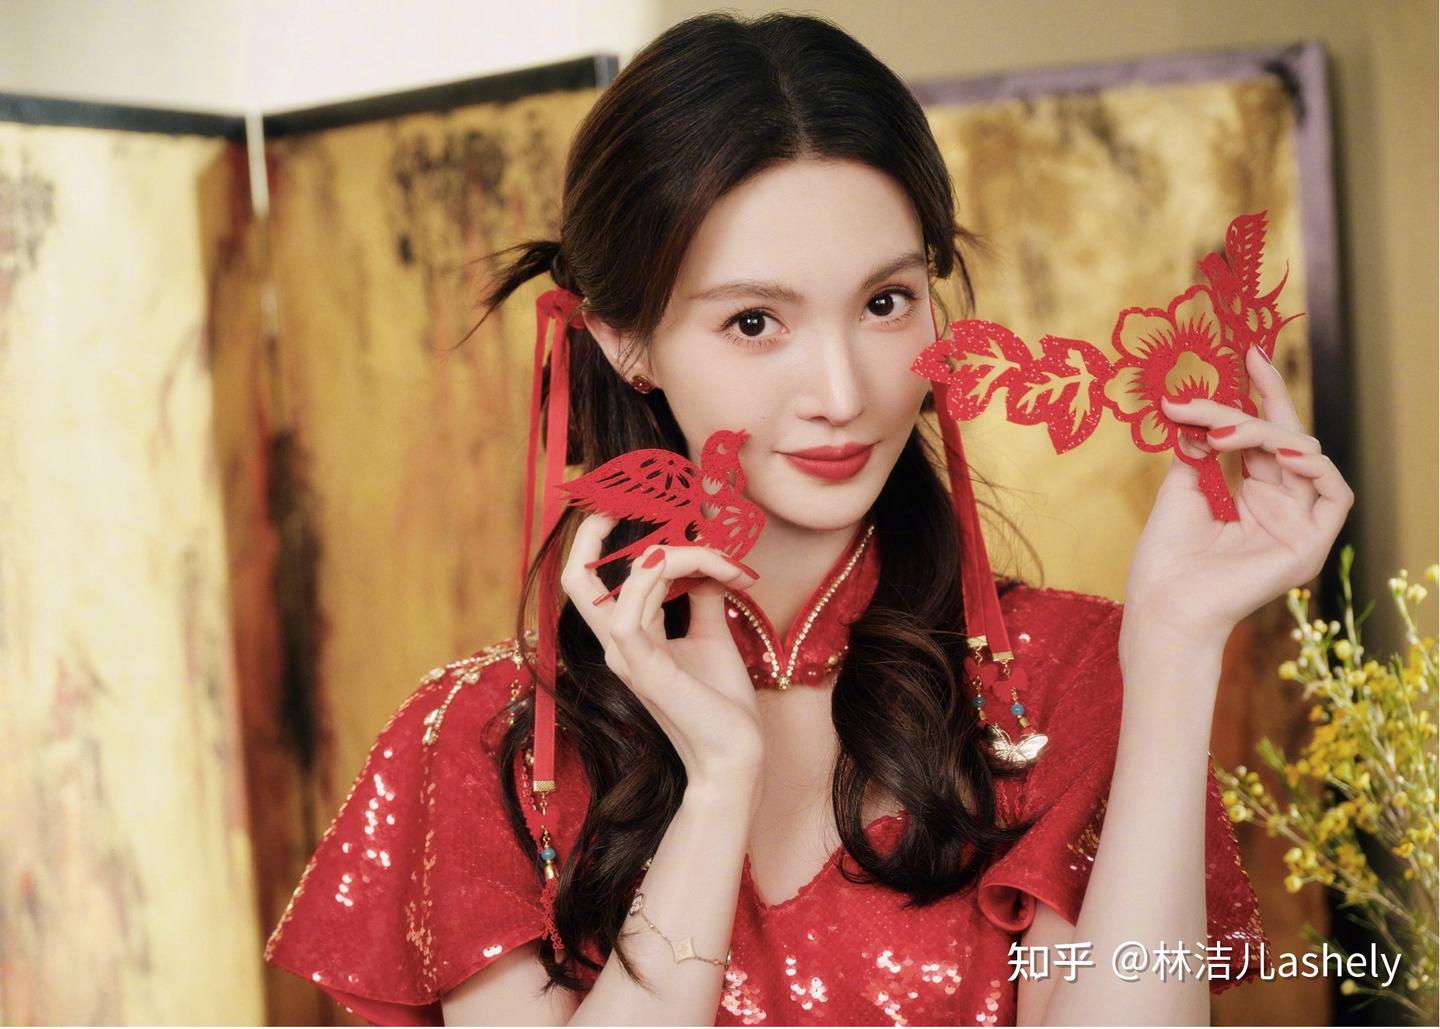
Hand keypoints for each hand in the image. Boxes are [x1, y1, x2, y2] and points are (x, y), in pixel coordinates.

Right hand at [559, 513, 766, 787]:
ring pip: (624, 580)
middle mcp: (618, 643)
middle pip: (576, 578)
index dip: (608, 539)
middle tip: (628, 500)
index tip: (650, 510)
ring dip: (679, 554)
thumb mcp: (713, 636)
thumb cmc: (723, 703)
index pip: (597, 577)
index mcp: (628, 636)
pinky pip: (630, 611)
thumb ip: (703, 597)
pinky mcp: (645, 669)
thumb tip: (710, 560)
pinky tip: (701, 568)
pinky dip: (661, 577)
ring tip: (724, 559)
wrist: (736, 755)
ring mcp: (627, 657)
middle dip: (595, 531)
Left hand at [1126, 345, 1353, 647]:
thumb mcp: (1182, 486)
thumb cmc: (1165, 556)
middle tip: (1243, 364)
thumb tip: (1201, 407)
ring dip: (1268, 433)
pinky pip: (1334, 494)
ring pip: (1305, 456)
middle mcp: (1280, 504)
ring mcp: (1298, 525)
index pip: (1264, 433)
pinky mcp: (1311, 546)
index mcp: (1251, 492)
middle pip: (1287, 437)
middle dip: (1266, 397)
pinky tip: (1278, 451)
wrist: (1163, 603)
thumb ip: (1201, 446)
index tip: (1247, 352)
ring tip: (1226, 430)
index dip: (1260, 393)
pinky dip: (1312, 466)